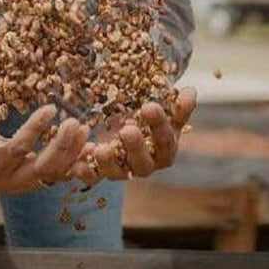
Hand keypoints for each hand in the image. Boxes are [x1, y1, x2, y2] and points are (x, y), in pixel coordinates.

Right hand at [0, 93, 89, 192]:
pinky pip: (59, 172)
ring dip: (73, 154)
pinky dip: (75, 160)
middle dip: (62, 146)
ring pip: (55, 173)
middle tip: (76, 123)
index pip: (18, 149)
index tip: (51, 108)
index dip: (35, 129)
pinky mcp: (35, 179)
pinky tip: (90, 147)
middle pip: (42, 168)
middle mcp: (11, 181)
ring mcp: (25, 183)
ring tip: (86, 131)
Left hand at [72, 87, 196, 184]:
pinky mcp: (100, 171)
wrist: (125, 128)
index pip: (164, 140)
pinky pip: (92, 177)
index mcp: (164, 150)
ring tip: (100, 149)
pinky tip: (77, 163)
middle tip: (127, 129)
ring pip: (116, 172)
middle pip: (142, 162)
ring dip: (107, 162)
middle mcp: (145, 165)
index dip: (158, 125)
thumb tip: (191, 91)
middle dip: (135, 147)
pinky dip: (84, 171)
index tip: (150, 106)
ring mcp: (122, 170)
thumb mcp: (162, 111)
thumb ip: (177, 105)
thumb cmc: (147, 120)